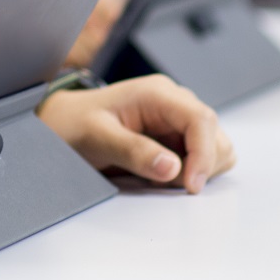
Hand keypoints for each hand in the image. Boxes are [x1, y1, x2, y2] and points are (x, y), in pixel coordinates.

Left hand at [37, 74, 234, 191]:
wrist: (64, 126)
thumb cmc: (76, 124)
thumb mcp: (98, 137)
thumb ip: (134, 151)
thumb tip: (172, 168)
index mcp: (158, 93)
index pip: (201, 119)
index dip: (203, 155)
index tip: (192, 185)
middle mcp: (175, 103)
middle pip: (215, 136)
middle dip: (199, 166)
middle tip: (165, 183)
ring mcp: (178, 121)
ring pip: (215, 149)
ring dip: (195, 171)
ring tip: (156, 176)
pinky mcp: (178, 138)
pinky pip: (202, 160)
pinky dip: (189, 174)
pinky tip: (159, 174)